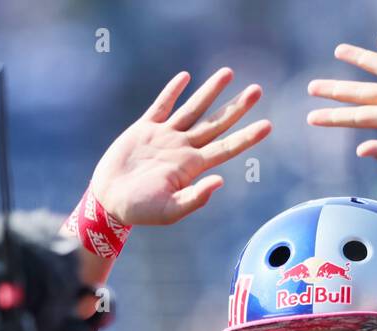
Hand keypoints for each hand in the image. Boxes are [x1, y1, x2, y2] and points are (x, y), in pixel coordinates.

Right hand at [90, 67, 271, 226]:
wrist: (109, 200)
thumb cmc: (139, 211)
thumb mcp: (169, 211)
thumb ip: (195, 198)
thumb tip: (220, 181)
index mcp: (192, 166)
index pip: (226, 148)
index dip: (247, 137)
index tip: (268, 125)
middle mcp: (183, 148)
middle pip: (216, 123)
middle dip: (237, 107)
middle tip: (258, 89)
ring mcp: (165, 136)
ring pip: (193, 108)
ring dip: (210, 91)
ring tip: (228, 72)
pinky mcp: (144, 129)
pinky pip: (162, 106)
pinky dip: (173, 91)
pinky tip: (185, 77)